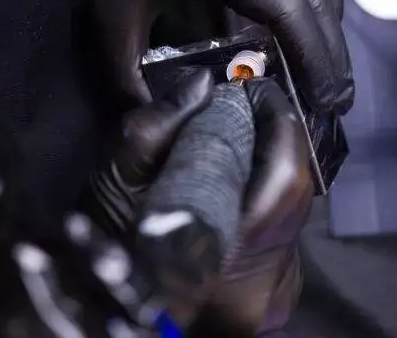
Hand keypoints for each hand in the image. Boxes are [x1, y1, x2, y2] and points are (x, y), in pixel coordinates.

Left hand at [0, 0, 353, 114]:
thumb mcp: (109, 14)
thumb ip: (127, 77)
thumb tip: (150, 125)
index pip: (290, 10)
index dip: (314, 59)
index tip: (321, 103)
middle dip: (331, 52)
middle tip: (336, 100)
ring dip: (328, 20)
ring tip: (326, 66)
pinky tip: (297, 26)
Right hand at [91, 74, 311, 335]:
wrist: (106, 321)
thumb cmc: (99, 254)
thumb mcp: (113, 183)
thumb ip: (156, 127)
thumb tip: (203, 83)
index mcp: (228, 250)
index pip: (285, 172)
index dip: (277, 118)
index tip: (255, 88)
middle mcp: (266, 279)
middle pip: (296, 190)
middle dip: (276, 140)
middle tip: (249, 108)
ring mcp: (276, 293)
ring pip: (295, 212)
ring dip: (273, 170)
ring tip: (240, 143)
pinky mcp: (277, 298)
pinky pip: (287, 235)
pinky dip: (268, 202)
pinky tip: (239, 191)